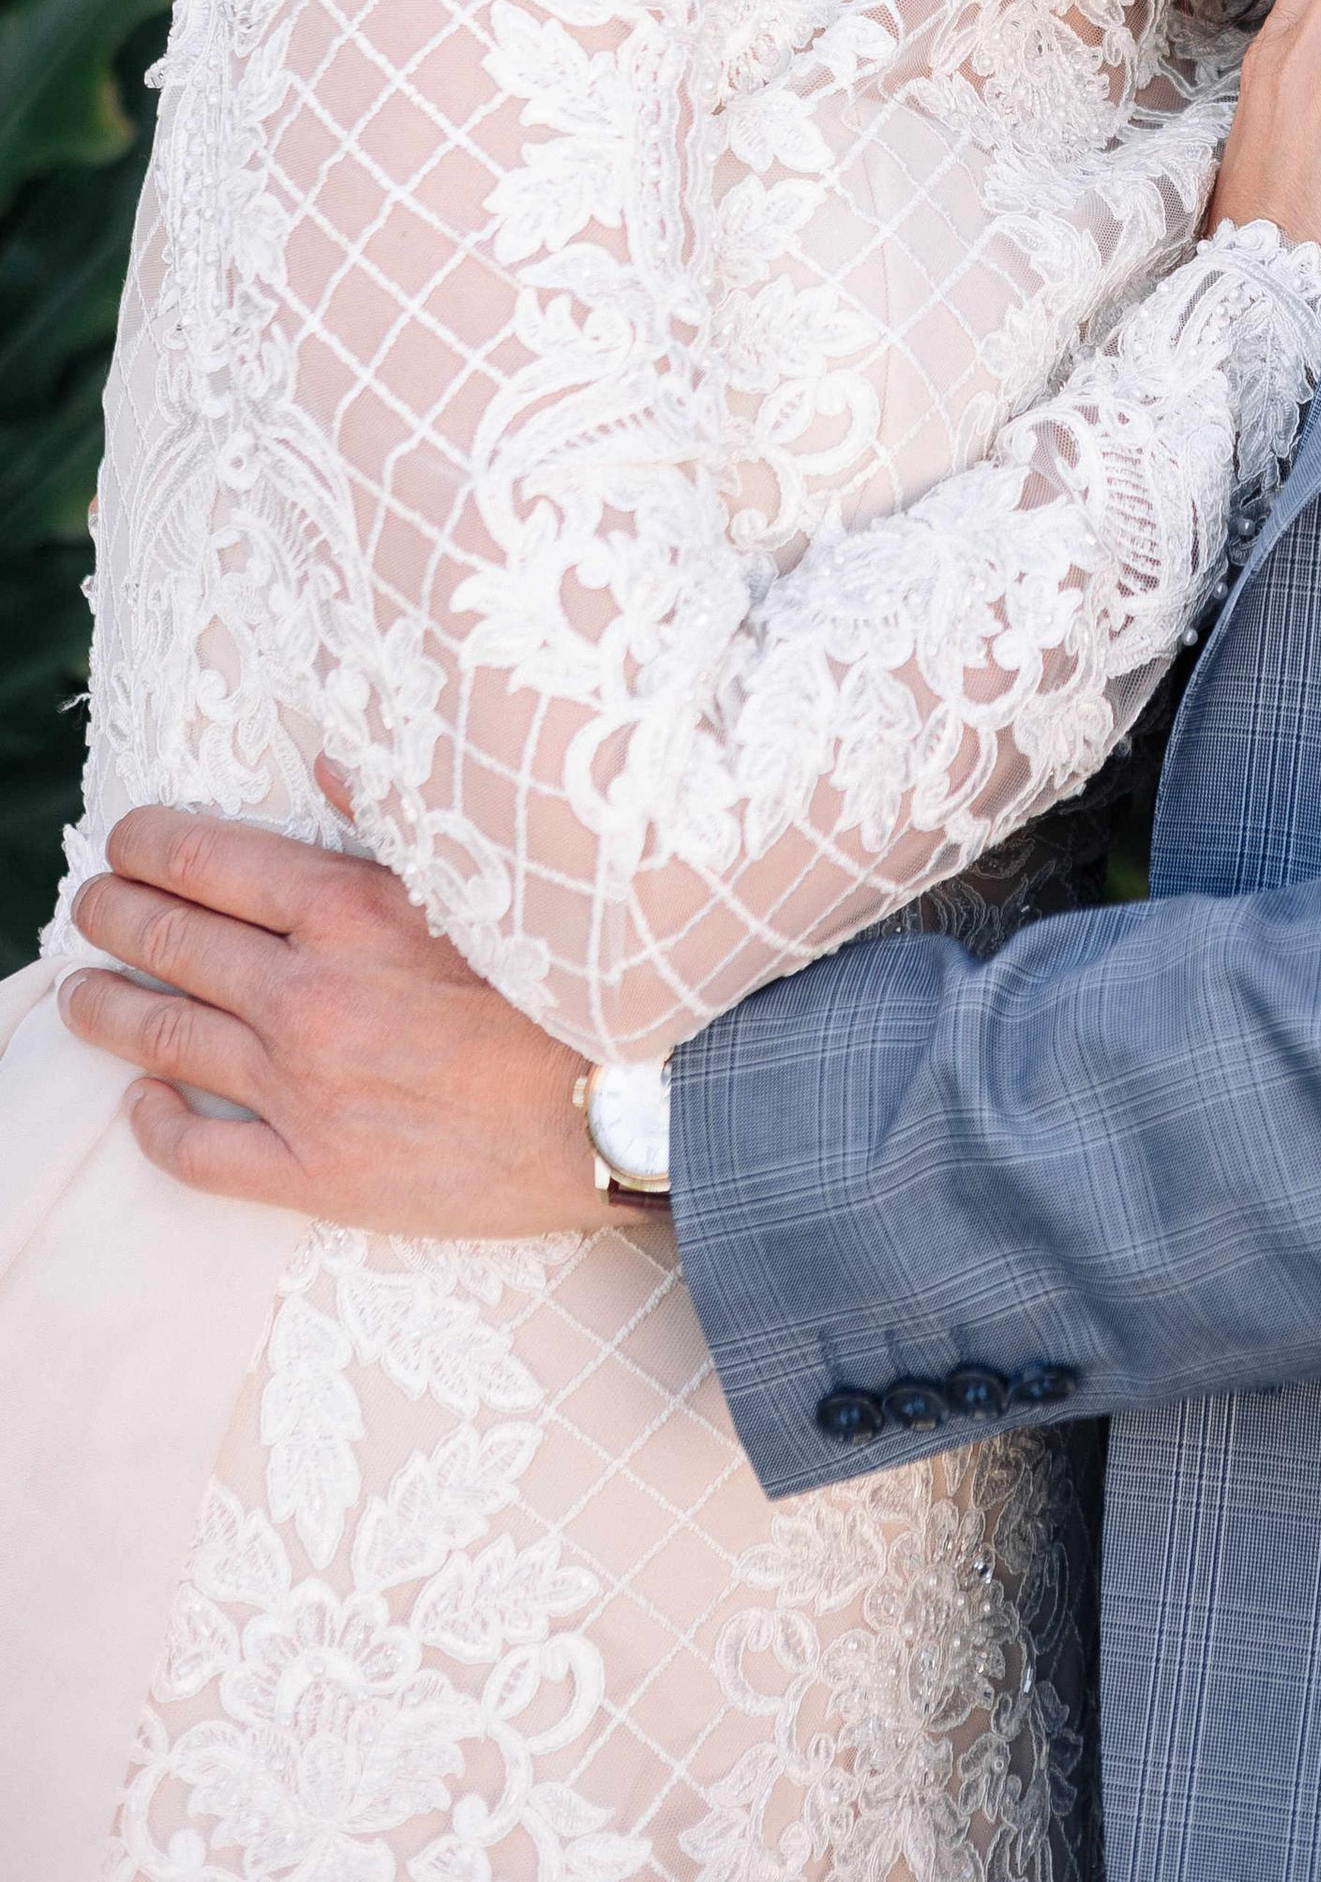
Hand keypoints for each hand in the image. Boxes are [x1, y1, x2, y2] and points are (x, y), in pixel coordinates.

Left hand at [58, 782, 608, 1235]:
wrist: (624, 1109)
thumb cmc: (568, 981)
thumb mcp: (487, 877)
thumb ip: (395, 819)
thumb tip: (328, 764)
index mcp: (349, 911)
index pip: (208, 861)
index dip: (149, 845)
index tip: (124, 840)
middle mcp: (309, 996)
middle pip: (172, 943)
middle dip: (114, 917)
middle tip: (88, 905)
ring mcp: (303, 1091)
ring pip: (167, 1042)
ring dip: (110, 1012)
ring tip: (80, 996)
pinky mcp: (315, 1173)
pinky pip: (200, 1153)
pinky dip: (155, 1126)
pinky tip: (141, 1106)